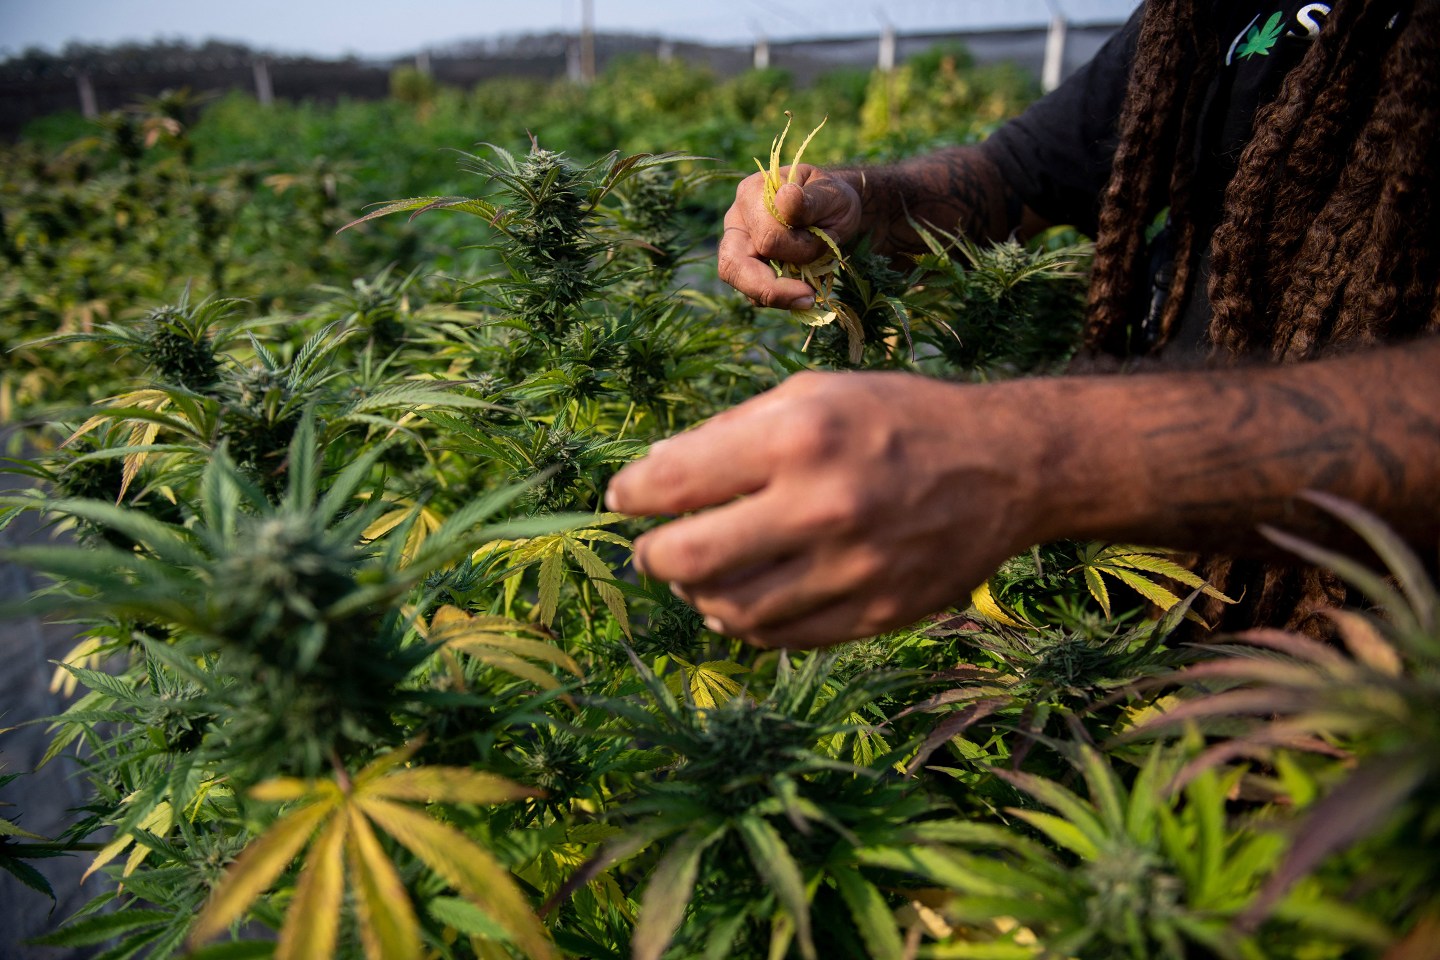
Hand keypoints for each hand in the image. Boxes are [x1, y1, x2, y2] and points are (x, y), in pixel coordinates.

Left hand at [605, 371, 1060, 647]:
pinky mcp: (877, 614)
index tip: (623, 499)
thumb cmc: (899, 418)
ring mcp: (852, 570)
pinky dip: (748, 622)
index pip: (674, 481)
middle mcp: (823, 507)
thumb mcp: (816, 393)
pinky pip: (782, 637)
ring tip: (699, 574)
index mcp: (799, 437)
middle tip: (651, 550)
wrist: (1007, 466)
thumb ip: (732, 429)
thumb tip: (654, 467)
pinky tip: (744, 599)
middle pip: (687, 557)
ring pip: (730, 608)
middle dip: (652, 555)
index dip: (632, 494)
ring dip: (697, 593)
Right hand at [718, 164, 862, 307]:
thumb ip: (810, 200)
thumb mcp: (831, 193)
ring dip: (781, 295)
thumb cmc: (832, 197)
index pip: (766, 238)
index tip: (830, 240)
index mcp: (752, 194)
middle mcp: (736, 221)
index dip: (799, 249)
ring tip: (810, 291)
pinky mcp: (748, 269)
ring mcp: (738, 247)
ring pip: (742, 286)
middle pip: (732, 266)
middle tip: (809, 297)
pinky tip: (803, 289)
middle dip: (773, 289)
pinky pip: (755, 296)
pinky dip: (782, 298)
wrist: (835, 208)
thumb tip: (786, 198)